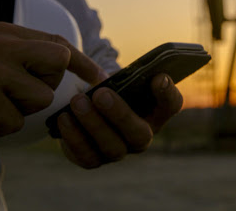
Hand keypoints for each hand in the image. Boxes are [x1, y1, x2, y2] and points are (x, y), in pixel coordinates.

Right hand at [0, 22, 100, 145]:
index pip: (59, 42)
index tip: (99, 77)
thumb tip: (66, 66)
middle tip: (13, 93)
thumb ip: (24, 58)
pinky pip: (15, 120)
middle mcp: (1, 43)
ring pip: (41, 97)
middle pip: (58, 62)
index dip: (82, 61)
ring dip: (19, 111)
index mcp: (6, 32)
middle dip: (45, 85)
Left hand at [57, 73, 182, 168]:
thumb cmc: (113, 88)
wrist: (87, 105)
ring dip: (93, 124)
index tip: (158, 77)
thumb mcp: (126, 78)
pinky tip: (64, 118)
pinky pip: (86, 156)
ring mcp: (119, 151)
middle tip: (101, 93)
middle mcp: (142, 137)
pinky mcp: (94, 159)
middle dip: (120, 114)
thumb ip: (140, 76)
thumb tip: (156, 78)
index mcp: (156, 112)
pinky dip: (74, 137)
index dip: (168, 93)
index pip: (171, 105)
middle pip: (139, 134)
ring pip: (112, 147)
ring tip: (77, 101)